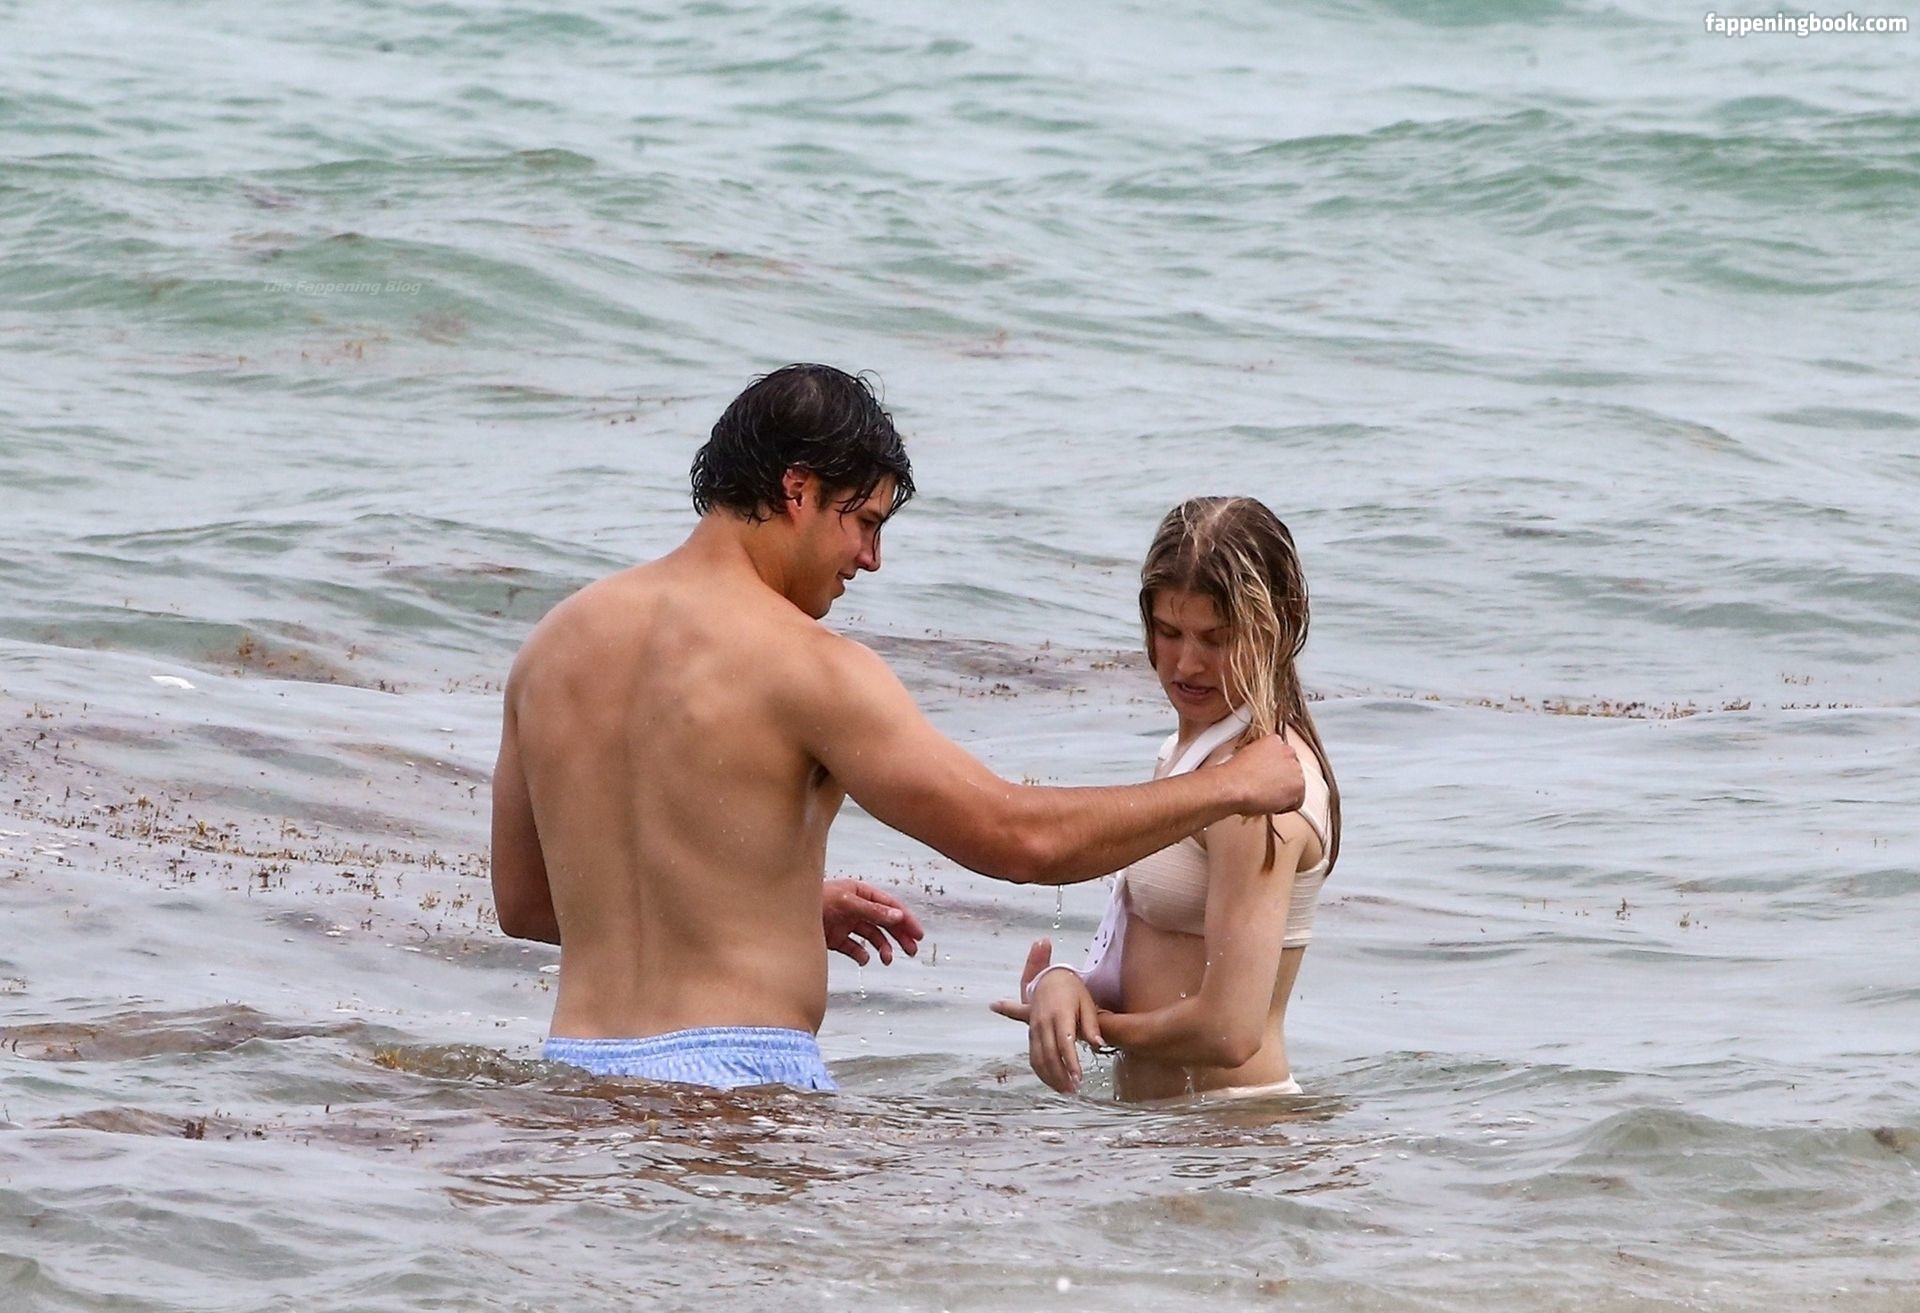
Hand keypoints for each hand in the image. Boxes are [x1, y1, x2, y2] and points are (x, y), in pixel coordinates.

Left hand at [822, 879, 923, 965]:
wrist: (784, 915)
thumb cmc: (814, 900)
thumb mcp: (846, 902)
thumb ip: (872, 911)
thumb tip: (898, 917)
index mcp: (859, 893)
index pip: (889, 905)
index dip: (905, 919)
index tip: (918, 934)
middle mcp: (855, 908)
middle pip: (884, 922)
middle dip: (899, 935)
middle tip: (913, 950)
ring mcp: (845, 923)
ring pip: (872, 937)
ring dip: (883, 947)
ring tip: (888, 959)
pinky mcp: (835, 938)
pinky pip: (854, 948)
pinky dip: (861, 955)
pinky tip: (864, 959)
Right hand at [989, 938, 1104, 1093]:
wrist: (1049, 977)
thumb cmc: (1071, 990)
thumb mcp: (1087, 1002)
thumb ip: (1092, 1025)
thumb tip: (1099, 1046)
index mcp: (1060, 1013)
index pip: (1064, 1043)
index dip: (1070, 1063)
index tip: (1078, 1078)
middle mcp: (1043, 1022)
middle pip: (1049, 1054)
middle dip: (1060, 1075)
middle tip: (1074, 1090)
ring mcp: (1034, 1028)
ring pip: (1038, 1058)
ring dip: (1050, 1077)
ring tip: (1065, 1090)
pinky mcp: (1030, 1033)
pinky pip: (1033, 1056)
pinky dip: (1041, 1071)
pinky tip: (1051, 1081)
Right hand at [1224, 732, 1302, 815]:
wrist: (1234, 786)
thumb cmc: (1233, 775)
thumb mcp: (1246, 757)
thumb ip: (1261, 760)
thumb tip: (1263, 771)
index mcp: (1274, 740)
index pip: (1282, 755)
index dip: (1274, 769)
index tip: (1267, 776)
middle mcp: (1288, 751)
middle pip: (1291, 769)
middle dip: (1282, 780)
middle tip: (1267, 788)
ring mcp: (1296, 768)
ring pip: (1296, 784)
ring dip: (1285, 792)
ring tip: (1267, 798)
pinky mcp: (1299, 786)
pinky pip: (1298, 801)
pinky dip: (1286, 806)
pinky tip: (1271, 804)